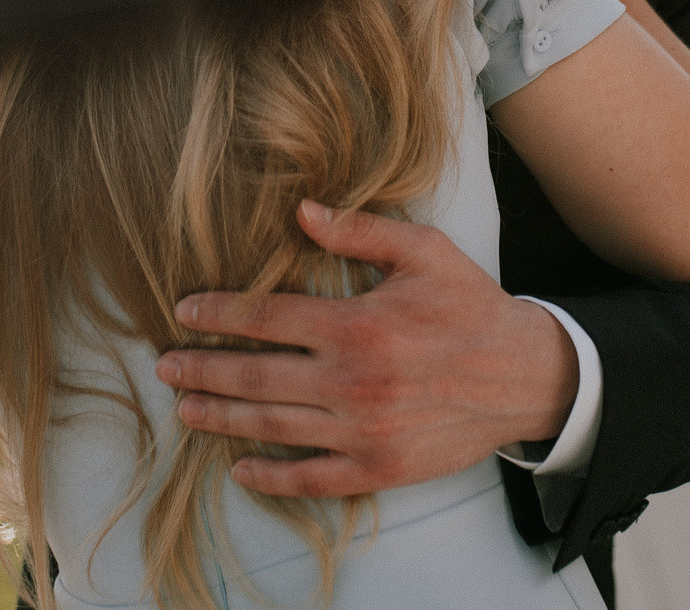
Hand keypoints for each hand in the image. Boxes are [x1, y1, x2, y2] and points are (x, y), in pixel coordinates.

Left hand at [154, 201, 577, 497]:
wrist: (525, 377)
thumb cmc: (470, 307)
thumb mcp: (424, 252)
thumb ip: (360, 231)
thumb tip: (301, 211)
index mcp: (358, 325)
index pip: (267, 319)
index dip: (219, 314)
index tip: (183, 311)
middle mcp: (353, 382)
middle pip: (257, 376)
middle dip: (203, 369)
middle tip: (163, 366)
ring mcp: (363, 432)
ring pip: (273, 427)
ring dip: (221, 418)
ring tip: (185, 408)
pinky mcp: (380, 469)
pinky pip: (313, 479)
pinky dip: (272, 477)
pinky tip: (240, 468)